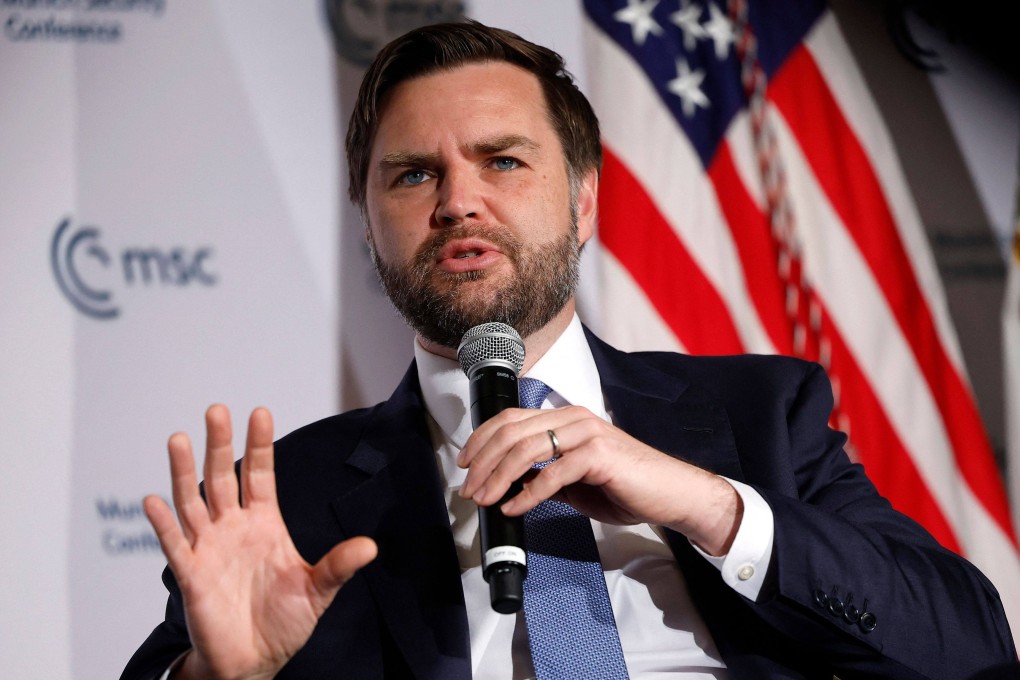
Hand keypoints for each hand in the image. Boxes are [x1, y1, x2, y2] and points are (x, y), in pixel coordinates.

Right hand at [143, 405, 376, 679]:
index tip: (260, 413)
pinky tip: (153, 500)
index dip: (259, 445)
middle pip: (222, 478)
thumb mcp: (318, 591)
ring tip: (179, 439)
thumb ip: (339, 566)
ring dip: (184, 471)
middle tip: (216, 411)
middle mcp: (234, 528)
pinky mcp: (191, 574)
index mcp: (265, 523)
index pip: (259, 475)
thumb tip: (371, 546)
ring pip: (193, 502)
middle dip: (220, 445)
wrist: (255, 661)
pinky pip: (175, 544)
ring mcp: (209, 547)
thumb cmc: (285, 623)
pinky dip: (162, 523)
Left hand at [457, 405, 740, 554]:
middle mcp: (574, 418)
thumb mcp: (576, 479)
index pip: (512, 418)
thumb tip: (510, 484)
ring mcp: (587, 433)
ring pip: (526, 449)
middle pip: (512, 431)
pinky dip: (527, 494)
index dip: (482, 439)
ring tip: (485, 499)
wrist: (670, 495)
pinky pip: (552, 474)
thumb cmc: (626, 487)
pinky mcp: (599, 454)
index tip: (464, 463)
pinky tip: (515, 508)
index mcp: (566, 417)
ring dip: (498, 477)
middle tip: (469, 489)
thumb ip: (546, 474)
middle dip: (483, 462)